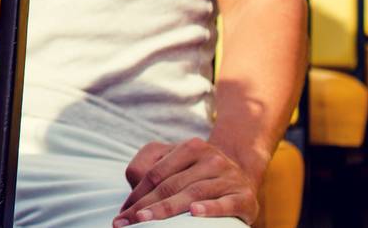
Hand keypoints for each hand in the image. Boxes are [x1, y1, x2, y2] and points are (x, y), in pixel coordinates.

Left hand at [114, 138, 258, 225]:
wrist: (243, 174)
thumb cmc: (199, 171)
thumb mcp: (176, 159)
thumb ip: (152, 165)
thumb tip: (133, 186)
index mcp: (190, 147)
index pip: (156, 173)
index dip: (137, 194)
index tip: (122, 214)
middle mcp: (211, 159)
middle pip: (171, 185)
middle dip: (146, 206)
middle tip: (129, 222)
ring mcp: (228, 177)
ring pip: (193, 193)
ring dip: (168, 209)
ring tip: (147, 220)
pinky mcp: (244, 196)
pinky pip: (226, 203)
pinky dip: (210, 208)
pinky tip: (194, 213)